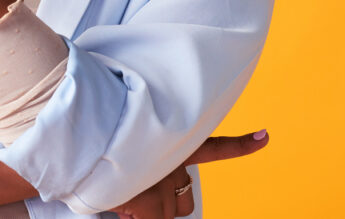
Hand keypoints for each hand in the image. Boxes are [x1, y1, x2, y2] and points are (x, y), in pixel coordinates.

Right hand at [110, 130, 268, 218]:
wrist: (81, 138)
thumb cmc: (96, 133)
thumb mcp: (124, 137)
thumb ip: (141, 150)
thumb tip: (137, 176)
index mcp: (171, 138)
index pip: (214, 144)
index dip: (241, 144)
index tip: (264, 137)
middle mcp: (172, 158)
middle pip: (184, 195)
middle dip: (166, 201)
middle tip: (140, 194)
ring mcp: (162, 180)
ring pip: (169, 213)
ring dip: (150, 211)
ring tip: (124, 195)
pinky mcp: (148, 201)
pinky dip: (138, 218)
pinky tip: (123, 207)